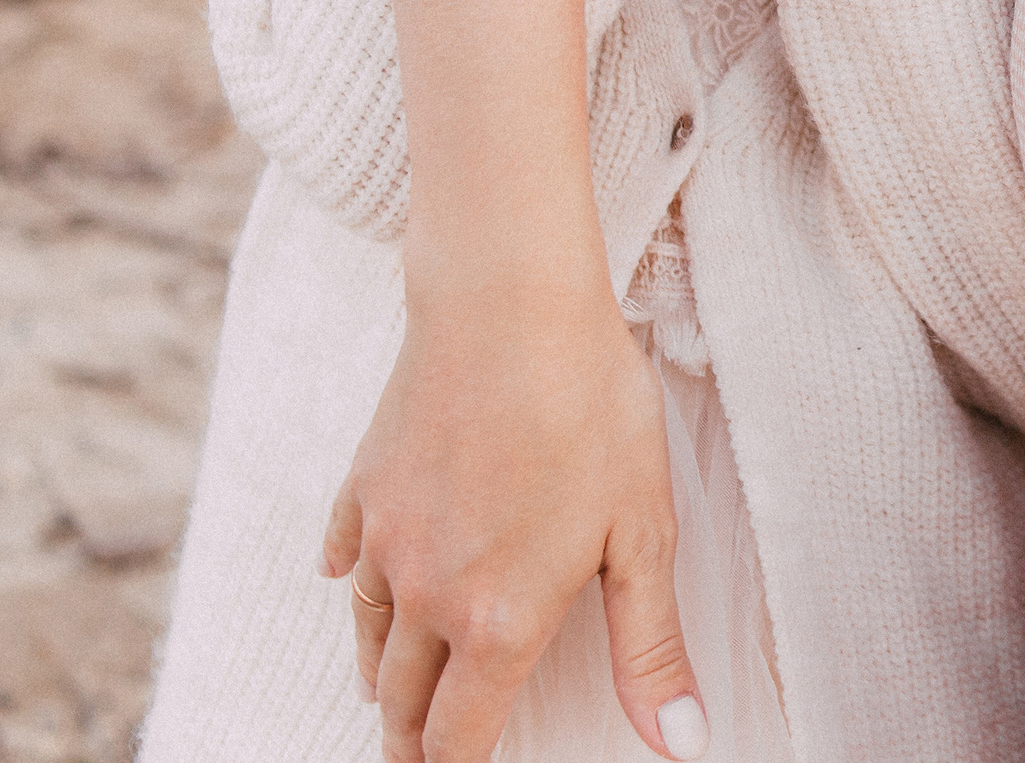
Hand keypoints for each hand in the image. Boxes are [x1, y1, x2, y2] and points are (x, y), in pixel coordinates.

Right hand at [322, 284, 706, 761]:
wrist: (508, 307)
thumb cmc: (592, 410)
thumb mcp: (643, 533)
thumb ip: (651, 647)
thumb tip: (679, 743)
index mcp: (499, 621)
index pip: (459, 736)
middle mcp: (428, 595)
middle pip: (402, 701)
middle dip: (410, 741)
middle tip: (418, 756)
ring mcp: (387, 540)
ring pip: (369, 638)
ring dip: (382, 677)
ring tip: (390, 697)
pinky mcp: (365, 485)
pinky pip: (345, 558)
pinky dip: (351, 585)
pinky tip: (347, 581)